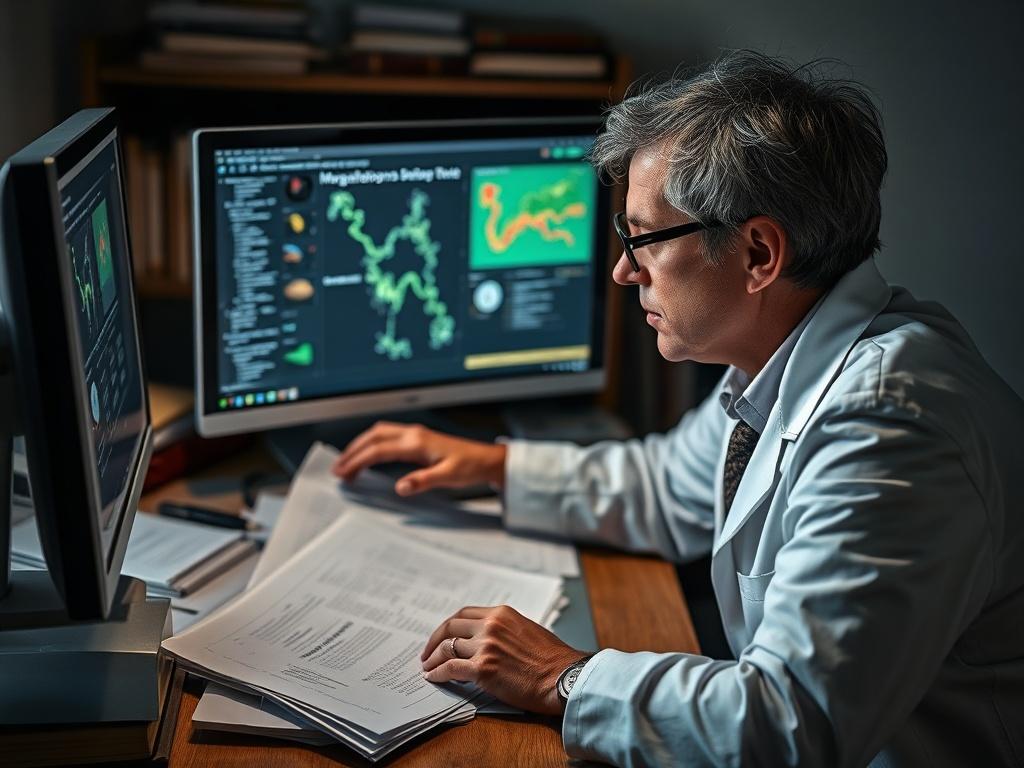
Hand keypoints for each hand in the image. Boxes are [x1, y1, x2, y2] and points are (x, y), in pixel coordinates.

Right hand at [332, 421, 506, 496]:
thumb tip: (400, 487)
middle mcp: (414, 434)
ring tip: (348, 461)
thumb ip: (423, 481)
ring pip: (380, 433)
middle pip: (373, 436)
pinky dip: (373, 443)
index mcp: (417, 442)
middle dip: (353, 451)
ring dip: (361, 445)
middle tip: (338, 468)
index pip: (378, 449)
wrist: (487, 459)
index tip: (343, 472)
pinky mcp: (419, 439)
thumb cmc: (471, 467)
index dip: (358, 460)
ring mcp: (416, 434)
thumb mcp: (449, 477)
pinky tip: (370, 454)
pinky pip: (388, 436)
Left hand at [420, 605, 588, 715]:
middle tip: (427, 652)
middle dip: (434, 640)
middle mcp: (491, 626)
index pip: (464, 614)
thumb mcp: (527, 630)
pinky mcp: (483, 669)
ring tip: (427, 667)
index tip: (442, 635)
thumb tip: (487, 639)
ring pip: (447, 648)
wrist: (563, 677)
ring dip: (433, 659)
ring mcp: (486, 646)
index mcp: (501, 614)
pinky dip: (438, 673)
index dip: (448, 626)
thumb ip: (504, 630)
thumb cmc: (552, 659)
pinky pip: (450, 668)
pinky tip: (433, 678)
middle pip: (450, 627)